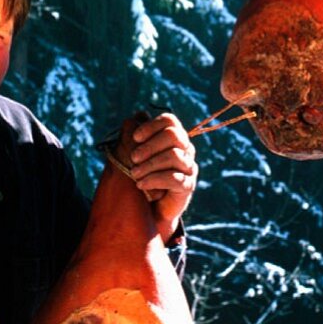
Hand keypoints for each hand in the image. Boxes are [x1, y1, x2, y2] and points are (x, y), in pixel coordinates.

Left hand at [129, 113, 197, 244]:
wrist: (149, 209)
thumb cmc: (142, 175)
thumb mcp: (135, 154)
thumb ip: (135, 134)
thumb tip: (139, 114)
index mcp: (174, 137)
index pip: (170, 121)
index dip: (152, 126)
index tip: (135, 138)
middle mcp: (185, 149)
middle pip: (173, 135)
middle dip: (150, 146)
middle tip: (133, 158)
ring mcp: (188, 167)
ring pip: (174, 156)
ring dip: (150, 164)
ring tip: (134, 174)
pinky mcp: (187, 186)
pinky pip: (175, 178)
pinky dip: (154, 180)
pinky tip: (141, 184)